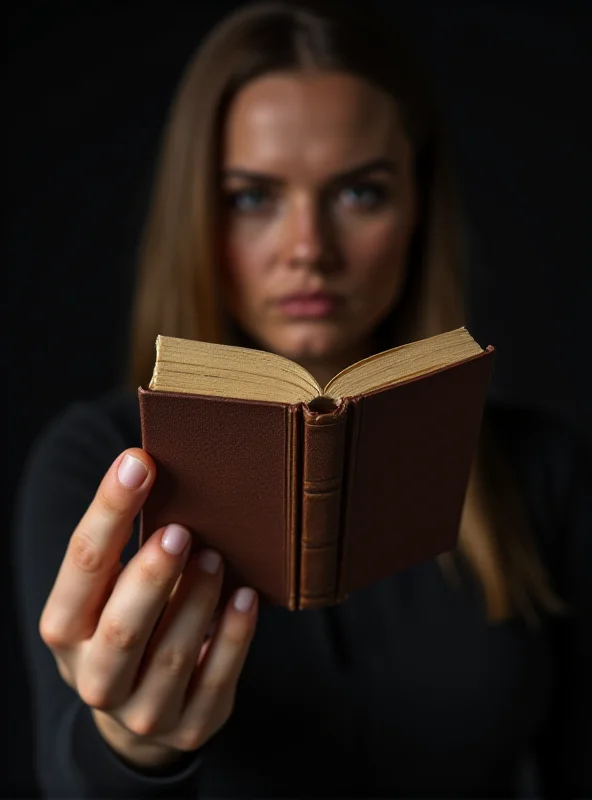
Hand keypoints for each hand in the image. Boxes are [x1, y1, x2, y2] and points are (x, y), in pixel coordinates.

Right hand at [39, 448, 257, 769]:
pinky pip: (216, 679)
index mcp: (65, 629)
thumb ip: (126, 545)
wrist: (137, 706)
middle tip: (180, 531)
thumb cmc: (125, 623)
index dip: (109, 511)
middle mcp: (94, 676)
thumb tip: (158, 467)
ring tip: (217, 558)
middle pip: (122, 626)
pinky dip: (233, 636)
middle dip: (152, 576)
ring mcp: (142, 711)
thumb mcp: (109, 591)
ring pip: (172, 655)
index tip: (137, 463)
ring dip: (197, 601)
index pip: (82, 564)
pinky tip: (246, 599)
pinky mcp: (189, 726)